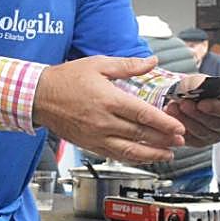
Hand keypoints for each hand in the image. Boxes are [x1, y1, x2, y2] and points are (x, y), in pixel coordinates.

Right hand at [34, 55, 184, 163]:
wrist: (38, 96)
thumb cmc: (65, 79)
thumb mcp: (98, 64)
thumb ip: (128, 65)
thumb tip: (152, 61)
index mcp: (108, 100)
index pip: (144, 115)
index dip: (165, 123)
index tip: (179, 127)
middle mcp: (103, 121)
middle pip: (141, 135)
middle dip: (165, 140)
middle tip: (181, 141)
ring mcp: (96, 136)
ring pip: (130, 151)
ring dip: (152, 155)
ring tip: (167, 155)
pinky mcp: (89, 145)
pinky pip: (115, 156)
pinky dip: (133, 159)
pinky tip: (143, 158)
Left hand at [161, 77, 219, 146]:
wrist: (194, 99)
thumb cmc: (202, 89)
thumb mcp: (202, 80)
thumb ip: (200, 85)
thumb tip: (192, 91)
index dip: (215, 107)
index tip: (201, 104)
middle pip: (215, 123)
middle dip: (196, 114)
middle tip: (182, 104)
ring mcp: (216, 136)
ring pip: (201, 132)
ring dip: (185, 120)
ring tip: (172, 108)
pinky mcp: (201, 143)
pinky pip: (191, 140)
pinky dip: (179, 130)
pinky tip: (169, 120)